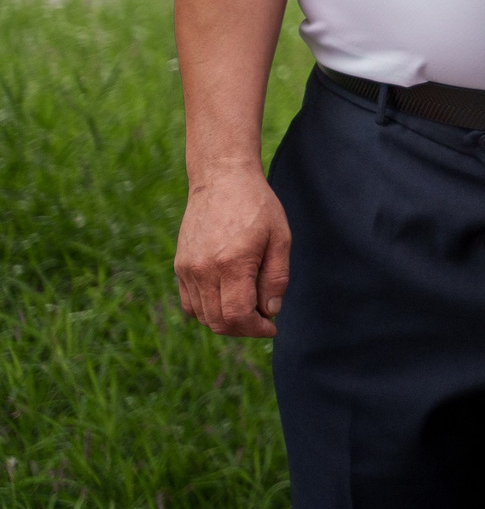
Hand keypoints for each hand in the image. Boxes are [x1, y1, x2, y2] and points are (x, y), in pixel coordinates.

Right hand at [174, 163, 291, 337]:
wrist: (222, 179)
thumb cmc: (257, 206)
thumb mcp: (280, 237)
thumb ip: (276, 277)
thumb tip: (270, 311)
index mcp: (232, 263)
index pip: (237, 315)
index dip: (255, 329)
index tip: (271, 326)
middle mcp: (203, 270)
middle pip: (218, 321)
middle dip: (243, 329)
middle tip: (263, 320)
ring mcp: (187, 269)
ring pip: (203, 315)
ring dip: (226, 321)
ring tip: (248, 307)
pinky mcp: (180, 266)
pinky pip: (190, 303)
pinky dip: (208, 311)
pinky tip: (228, 299)